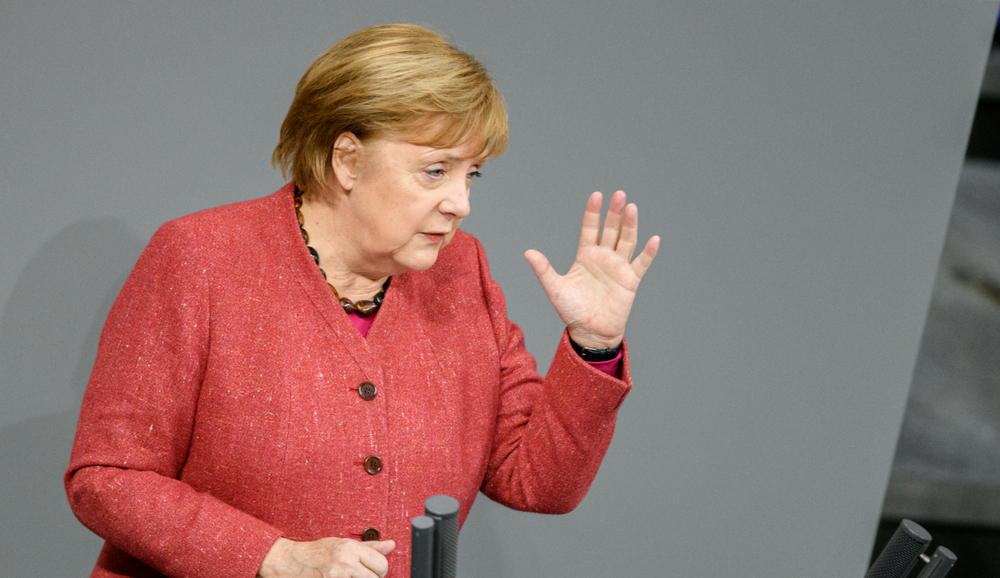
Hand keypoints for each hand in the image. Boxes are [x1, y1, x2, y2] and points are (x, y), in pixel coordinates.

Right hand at [257, 536, 395, 577]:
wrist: (289, 562)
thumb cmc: (317, 552)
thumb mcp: (343, 544)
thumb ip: (370, 547)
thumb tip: (392, 545)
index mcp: (350, 548)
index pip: (382, 564)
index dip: (380, 571)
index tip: (372, 571)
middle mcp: (344, 562)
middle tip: (361, 576)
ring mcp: (335, 577)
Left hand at [524, 191, 658, 348]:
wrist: (590, 331)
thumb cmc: (571, 310)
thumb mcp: (555, 288)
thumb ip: (544, 270)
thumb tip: (528, 253)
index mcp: (585, 255)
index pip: (590, 228)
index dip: (593, 213)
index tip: (596, 196)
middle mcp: (603, 257)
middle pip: (611, 230)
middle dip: (615, 213)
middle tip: (619, 195)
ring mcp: (618, 267)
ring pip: (626, 241)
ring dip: (630, 225)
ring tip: (632, 208)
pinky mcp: (630, 280)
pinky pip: (641, 263)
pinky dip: (648, 252)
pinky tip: (654, 239)